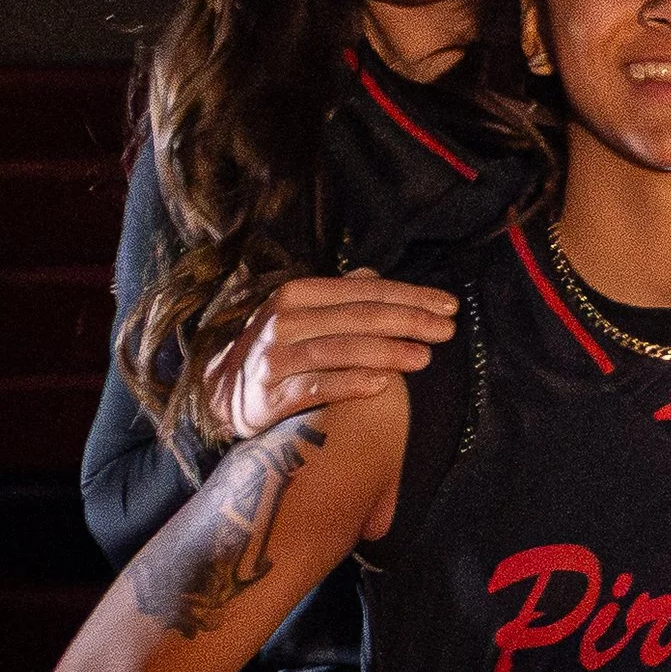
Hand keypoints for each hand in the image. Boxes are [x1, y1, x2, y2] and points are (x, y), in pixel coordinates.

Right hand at [205, 270, 457, 432]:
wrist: (222, 393)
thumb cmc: (277, 349)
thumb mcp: (302, 313)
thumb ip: (340, 296)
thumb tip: (376, 277)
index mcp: (299, 294)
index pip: (364, 291)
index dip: (410, 296)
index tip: (448, 306)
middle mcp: (285, 320)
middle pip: (357, 317)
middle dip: (408, 321)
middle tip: (447, 330)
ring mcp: (276, 356)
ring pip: (340, 349)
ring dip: (387, 352)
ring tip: (424, 357)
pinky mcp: (270, 394)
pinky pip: (316, 386)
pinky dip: (350, 383)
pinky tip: (383, 384)